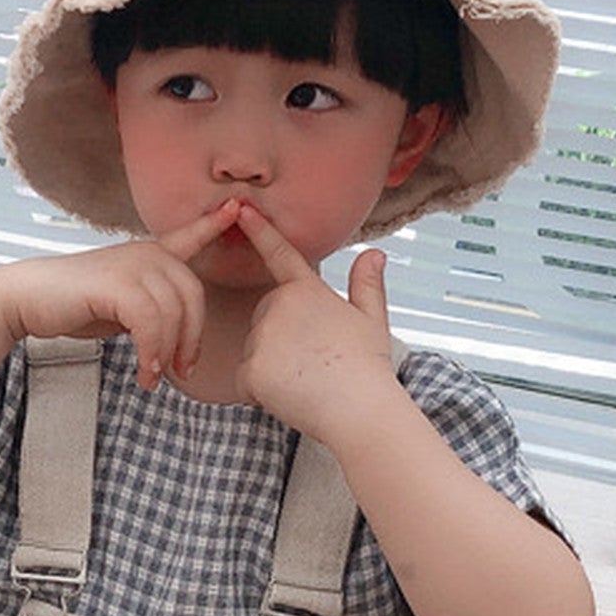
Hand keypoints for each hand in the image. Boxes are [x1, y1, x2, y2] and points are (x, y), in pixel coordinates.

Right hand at [0, 200, 244, 388]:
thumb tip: (171, 341)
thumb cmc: (74, 304)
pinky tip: (145, 372)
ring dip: (167, 354)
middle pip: (193, 296)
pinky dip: (151, 354)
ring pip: (174, 314)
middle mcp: (146, 254)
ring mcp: (132, 266)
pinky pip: (151, 324)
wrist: (30, 300)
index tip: (236, 207)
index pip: (188, 236)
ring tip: (154, 377)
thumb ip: (151, 309)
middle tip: (181, 371)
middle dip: (191, 339)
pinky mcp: (117, 285)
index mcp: (149, 254)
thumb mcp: (121, 303)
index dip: (213, 223)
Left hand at [232, 204, 399, 439]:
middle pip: (265, 318)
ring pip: (255, 351)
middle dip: (279, 340)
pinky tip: (289, 396)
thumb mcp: (373, 320)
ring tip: (305, 381)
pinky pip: (246, 381)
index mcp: (308, 291)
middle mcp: (280, 306)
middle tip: (312, 362)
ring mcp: (262, 337)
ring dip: (272, 368)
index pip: (280, 255)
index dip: (260, 230)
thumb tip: (374, 253)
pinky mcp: (250, 368)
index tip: (242, 208)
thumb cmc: (368, 367)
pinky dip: (262, 392)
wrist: (360, 408)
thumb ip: (367, 285)